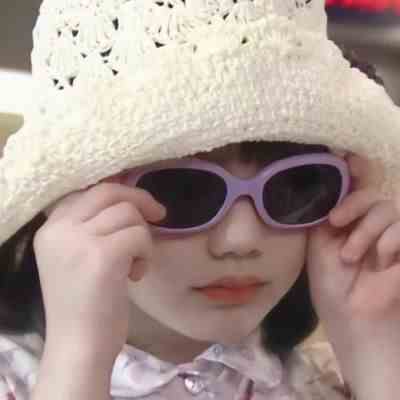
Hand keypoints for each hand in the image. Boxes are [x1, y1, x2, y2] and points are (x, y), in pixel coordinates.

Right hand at [33, 175, 165, 362]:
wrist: (79, 346)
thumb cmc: (84, 304)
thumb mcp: (78, 257)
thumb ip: (92, 228)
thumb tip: (130, 202)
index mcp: (51, 229)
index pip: (89, 192)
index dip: (119, 193)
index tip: (138, 205)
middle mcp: (60, 229)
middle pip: (108, 191)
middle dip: (140, 198)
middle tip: (159, 214)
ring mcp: (79, 240)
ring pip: (128, 212)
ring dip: (142, 236)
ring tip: (136, 263)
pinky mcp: (102, 255)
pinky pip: (139, 235)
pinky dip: (146, 252)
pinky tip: (136, 275)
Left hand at [306, 153, 399, 391]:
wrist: (351, 316)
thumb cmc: (331, 282)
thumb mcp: (320, 241)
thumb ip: (325, 210)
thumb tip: (327, 177)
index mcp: (350, 219)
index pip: (358, 185)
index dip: (353, 168)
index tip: (342, 154)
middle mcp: (372, 223)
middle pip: (373, 191)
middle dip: (354, 203)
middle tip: (336, 223)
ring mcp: (393, 235)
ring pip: (388, 206)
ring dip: (367, 229)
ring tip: (351, 256)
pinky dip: (390, 238)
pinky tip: (380, 259)